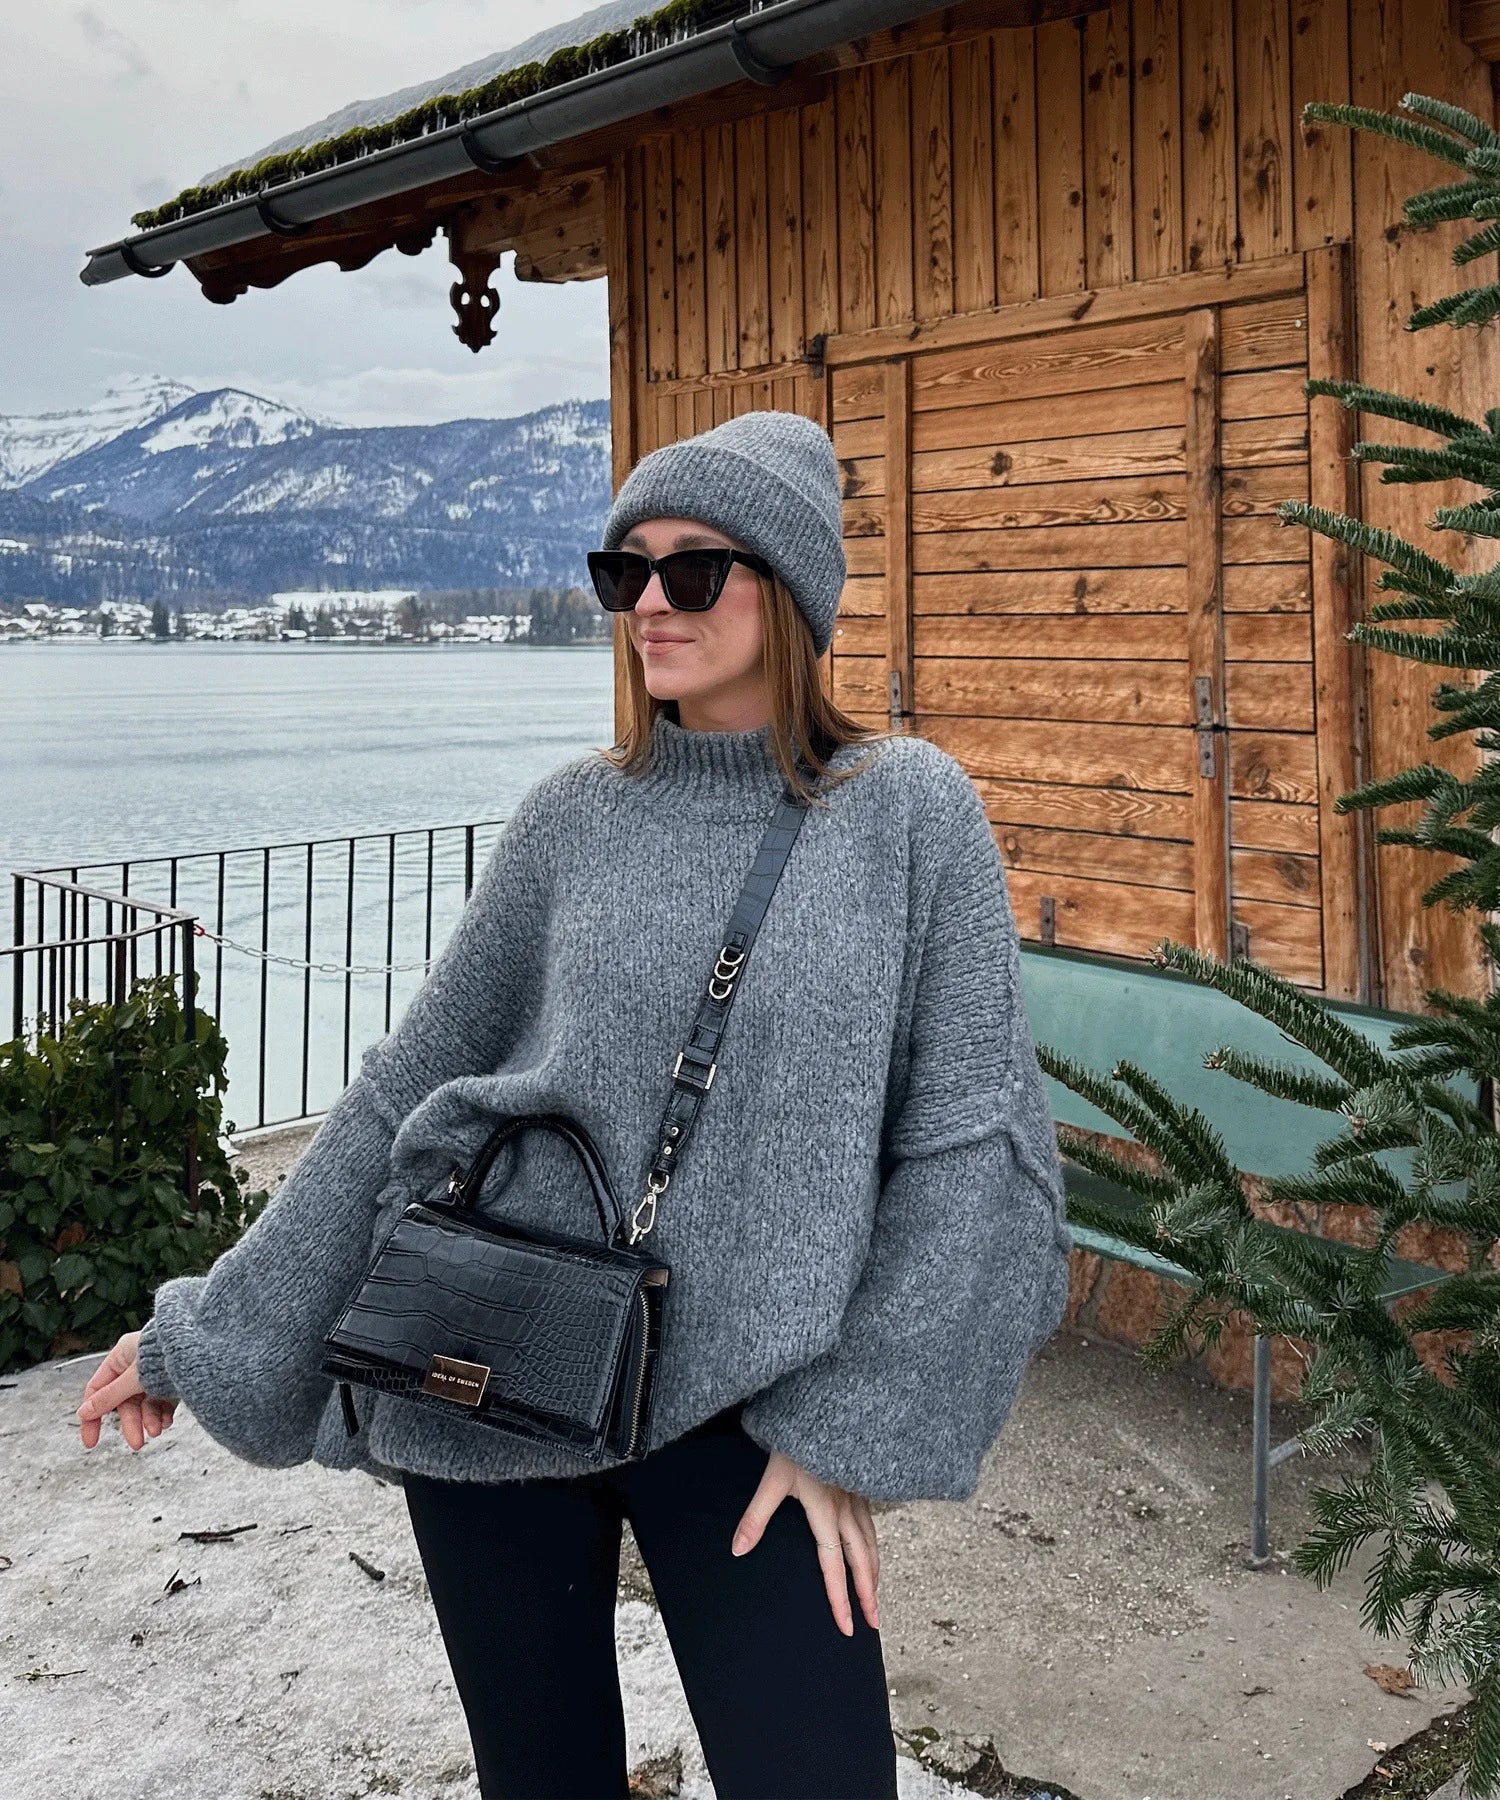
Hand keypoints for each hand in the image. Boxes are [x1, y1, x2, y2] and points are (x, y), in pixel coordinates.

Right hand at [75, 1330, 177, 1451]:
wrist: (207, 1347)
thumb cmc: (169, 1353)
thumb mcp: (135, 1378)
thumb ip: (110, 1396)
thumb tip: (83, 1412)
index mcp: (122, 1355)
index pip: (97, 1390)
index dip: (92, 1416)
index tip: (91, 1442)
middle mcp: (137, 1364)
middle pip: (125, 1402)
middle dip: (132, 1423)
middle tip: (137, 1444)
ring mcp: (155, 1373)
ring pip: (144, 1404)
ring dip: (149, 1420)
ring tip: (158, 1430)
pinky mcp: (172, 1380)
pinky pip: (162, 1402)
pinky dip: (163, 1414)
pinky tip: (167, 1422)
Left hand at [731, 1449, 880, 1636]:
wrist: (821, 1411)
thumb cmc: (795, 1444)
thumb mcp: (771, 1479)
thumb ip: (755, 1516)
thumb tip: (738, 1550)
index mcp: (825, 1512)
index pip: (833, 1566)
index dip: (840, 1599)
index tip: (847, 1626)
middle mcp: (845, 1510)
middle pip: (861, 1561)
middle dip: (868, 1594)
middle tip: (873, 1623)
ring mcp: (856, 1498)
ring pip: (871, 1544)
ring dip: (874, 1573)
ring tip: (875, 1597)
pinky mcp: (859, 1488)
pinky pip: (872, 1526)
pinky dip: (875, 1547)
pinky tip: (873, 1552)